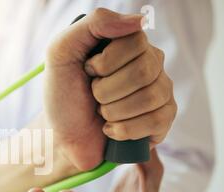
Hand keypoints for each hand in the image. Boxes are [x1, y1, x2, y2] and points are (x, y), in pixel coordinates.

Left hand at [44, 8, 176, 170]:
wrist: (62, 137)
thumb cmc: (62, 95)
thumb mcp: (61, 53)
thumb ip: (93, 24)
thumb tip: (140, 20)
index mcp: (128, 44)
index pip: (136, 41)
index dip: (105, 63)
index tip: (87, 72)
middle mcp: (150, 63)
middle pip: (144, 71)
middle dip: (105, 91)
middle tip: (93, 96)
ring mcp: (160, 91)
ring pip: (151, 97)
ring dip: (112, 112)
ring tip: (101, 113)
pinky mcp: (163, 119)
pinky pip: (157, 121)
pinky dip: (124, 130)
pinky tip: (111, 129)